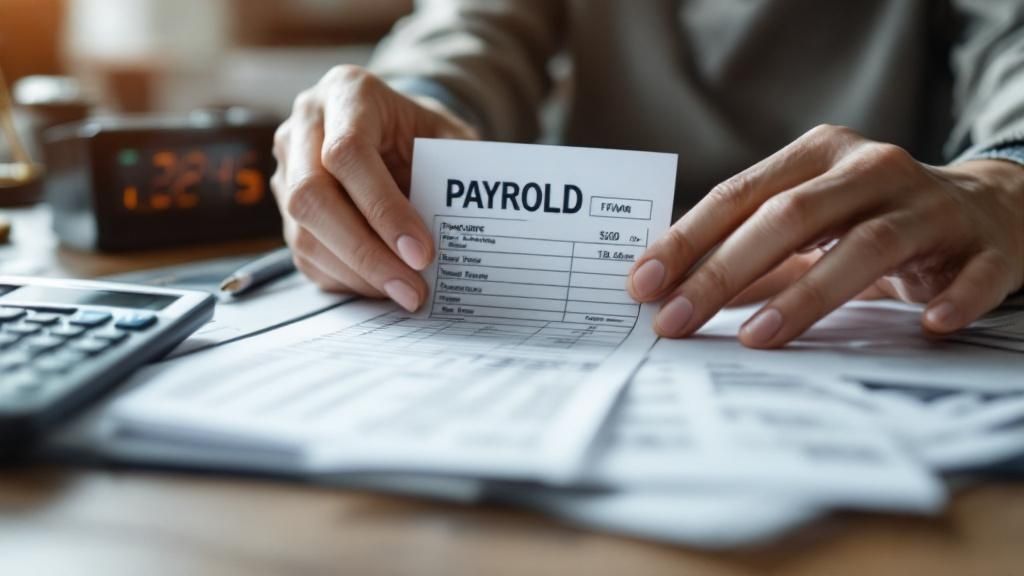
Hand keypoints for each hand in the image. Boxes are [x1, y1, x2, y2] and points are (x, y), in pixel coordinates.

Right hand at [271, 65, 477, 309]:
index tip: (422, 252)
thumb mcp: (448, 136)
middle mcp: (304, 126)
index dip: (384, 208)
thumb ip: (455, 170)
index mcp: (346, 93)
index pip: (348, 153)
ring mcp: (287, 168)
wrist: (394, 130)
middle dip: (366, 252)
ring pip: (304, 233)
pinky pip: (306, 255)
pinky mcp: (286, 209)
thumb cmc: (423, 133)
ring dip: (358, 273)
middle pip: (312, 196)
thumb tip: (465, 223)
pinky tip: (384, 287)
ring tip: (405, 293)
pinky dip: (348, 279)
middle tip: (412, 288)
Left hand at [628, 124, 1023, 347]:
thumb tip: (667, 292)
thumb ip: (746, 252)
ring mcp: (931, 205)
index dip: (687, 239)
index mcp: (820, 155)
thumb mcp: (808, 222)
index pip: (740, 193)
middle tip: (675, 321)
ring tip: (756, 337)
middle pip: (791, 216)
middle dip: (725, 271)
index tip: (642, 283)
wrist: (988, 209)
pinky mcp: (985, 244)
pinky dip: (953, 298)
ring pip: (868, 244)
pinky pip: (974, 273)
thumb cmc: (872, 218)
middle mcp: (872, 168)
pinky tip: (926, 325)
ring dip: (807, 294)